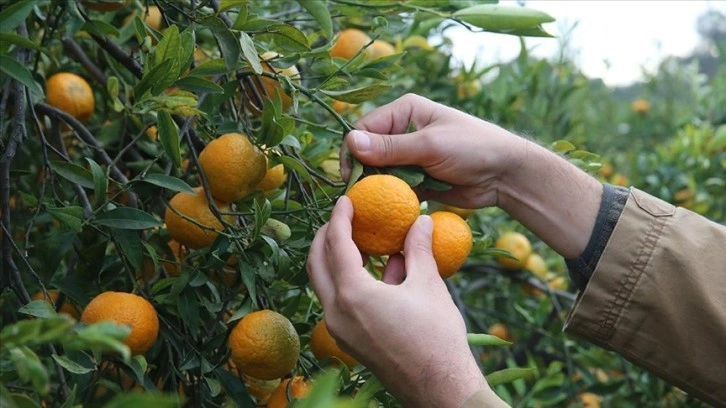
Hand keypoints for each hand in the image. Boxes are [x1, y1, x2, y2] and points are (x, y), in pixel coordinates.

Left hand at [307, 196, 498, 407]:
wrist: (439, 388)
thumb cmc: (436, 335)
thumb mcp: (428, 284)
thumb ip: (418, 249)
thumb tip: (420, 220)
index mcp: (352, 294)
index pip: (336, 244)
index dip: (340, 217)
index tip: (346, 199)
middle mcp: (336, 312)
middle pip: (317, 263)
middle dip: (325, 236)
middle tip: (341, 218)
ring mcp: (339, 330)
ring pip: (326, 284)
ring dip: (336, 260)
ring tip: (361, 241)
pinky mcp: (349, 340)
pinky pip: (340, 302)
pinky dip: (349, 282)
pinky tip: (379, 272)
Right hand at [341, 93, 527, 208]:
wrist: (505, 174)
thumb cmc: (472, 148)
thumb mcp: (429, 145)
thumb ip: (391, 147)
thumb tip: (351, 142)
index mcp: (404, 111)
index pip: (364, 128)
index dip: (354, 151)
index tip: (351, 176)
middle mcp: (403, 131)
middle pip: (368, 153)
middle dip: (365, 172)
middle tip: (364, 195)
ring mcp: (410, 156)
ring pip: (379, 173)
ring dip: (379, 187)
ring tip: (379, 204)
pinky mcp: (417, 179)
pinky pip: (395, 188)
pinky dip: (392, 198)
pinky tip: (392, 209)